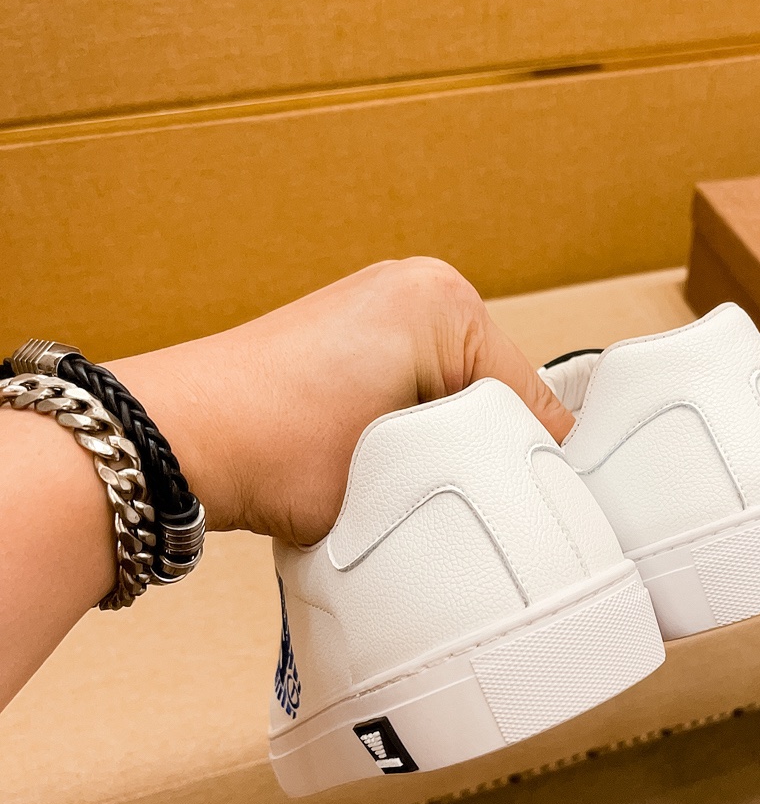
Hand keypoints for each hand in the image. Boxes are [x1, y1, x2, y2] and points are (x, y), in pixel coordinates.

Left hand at [111, 258, 572, 547]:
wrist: (179, 439)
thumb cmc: (276, 450)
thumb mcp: (406, 469)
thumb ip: (480, 470)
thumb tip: (521, 490)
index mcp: (445, 303)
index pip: (530, 396)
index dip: (532, 467)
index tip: (535, 515)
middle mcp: (417, 287)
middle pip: (495, 392)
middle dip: (487, 450)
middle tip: (478, 509)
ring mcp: (379, 306)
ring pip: (455, 395)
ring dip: (451, 442)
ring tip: (426, 489)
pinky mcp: (350, 334)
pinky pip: (415, 387)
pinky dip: (415, 428)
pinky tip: (393, 466)